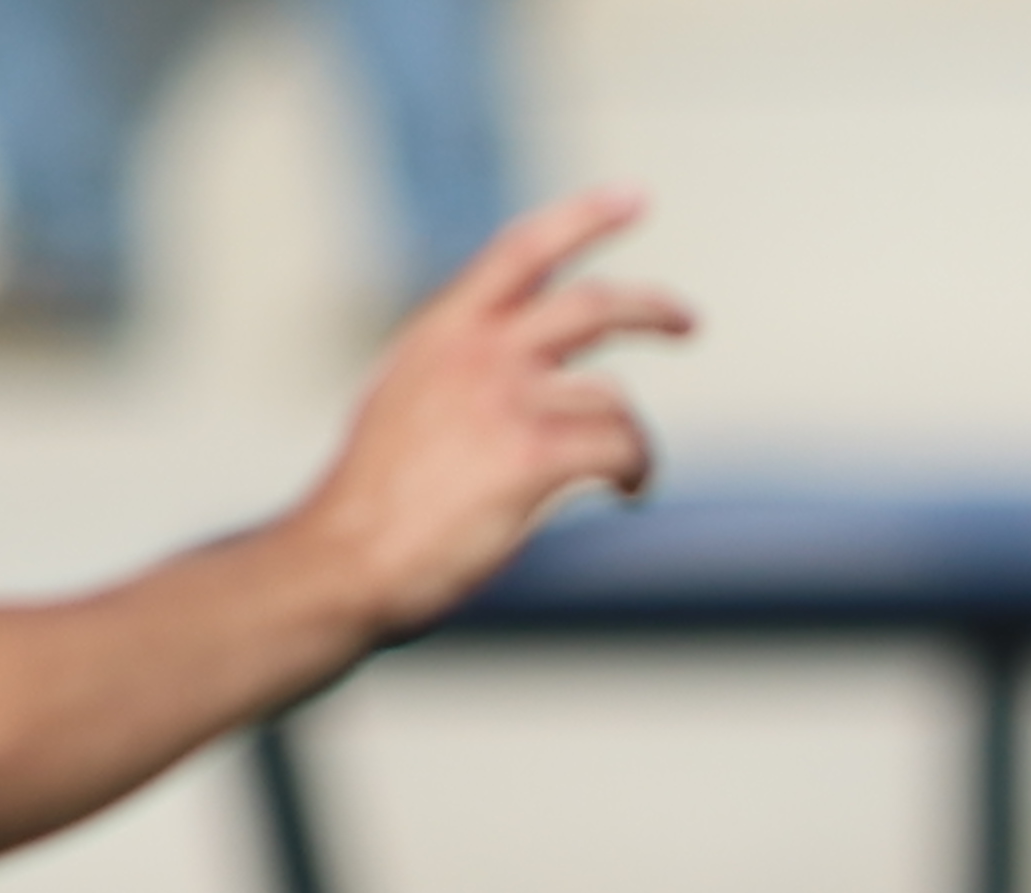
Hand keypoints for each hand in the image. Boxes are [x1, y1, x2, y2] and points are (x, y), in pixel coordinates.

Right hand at [291, 189, 693, 638]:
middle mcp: (475, 352)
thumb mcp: (405, 402)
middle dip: (651, 307)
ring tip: (630, 473)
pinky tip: (629, 493)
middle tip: (688, 322)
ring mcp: (505, 400)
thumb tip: (510, 374)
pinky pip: (622, 447)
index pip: (521, 251)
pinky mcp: (531, 455)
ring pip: (613, 397)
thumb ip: (457, 373)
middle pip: (592, 306)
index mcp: (441, 332)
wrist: (343, 558)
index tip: (634, 197)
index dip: (584, 219)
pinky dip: (637, 470)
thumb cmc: (373, 500)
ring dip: (634, 438)